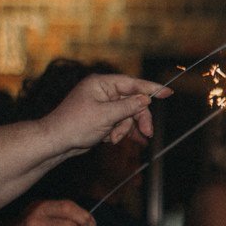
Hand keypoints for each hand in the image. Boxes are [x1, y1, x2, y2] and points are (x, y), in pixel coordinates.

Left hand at [40, 74, 170, 150]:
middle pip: (133, 102)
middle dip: (138, 118)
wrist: (56, 142)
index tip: (168, 92)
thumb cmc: (74, 125)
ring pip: (128, 115)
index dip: (151, 89)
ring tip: (114, 139)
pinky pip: (120, 123)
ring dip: (124, 129)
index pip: (132, 83)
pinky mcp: (102, 118)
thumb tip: (146, 99)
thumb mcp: (105, 115)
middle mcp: (103, 92)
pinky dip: (119, 132)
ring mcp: (103, 105)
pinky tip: (113, 140)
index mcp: (101, 84)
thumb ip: (128, 106)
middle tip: (147, 132)